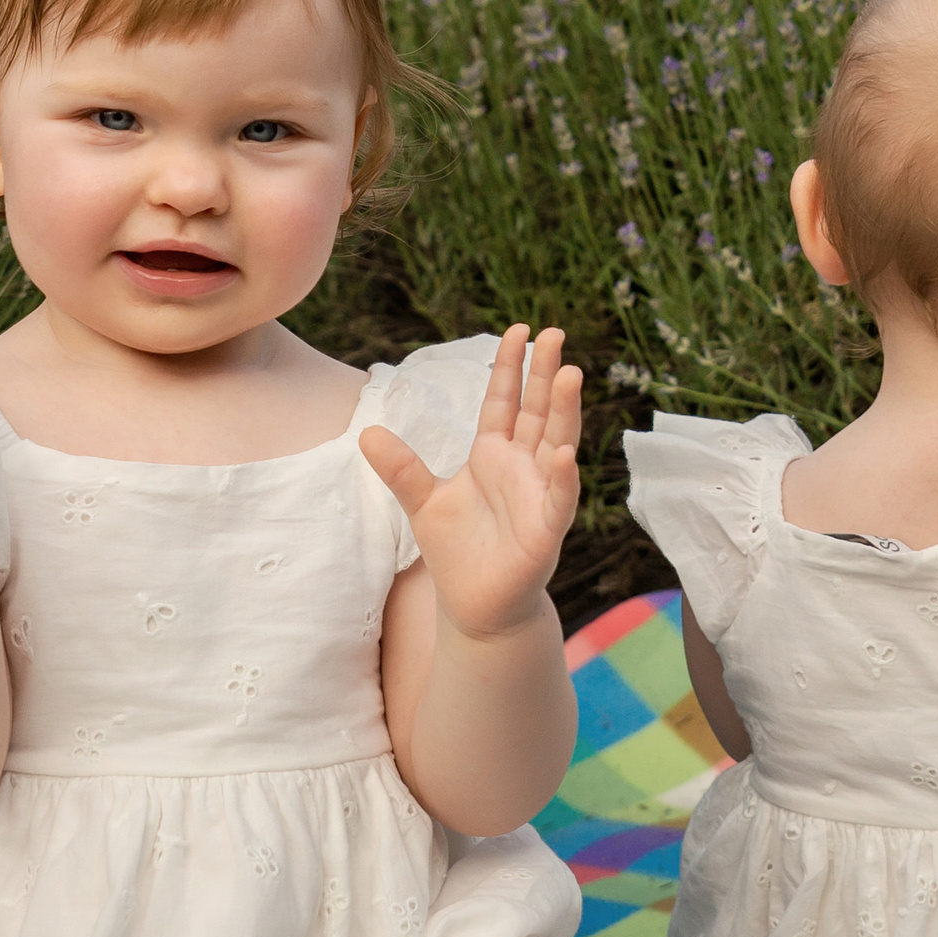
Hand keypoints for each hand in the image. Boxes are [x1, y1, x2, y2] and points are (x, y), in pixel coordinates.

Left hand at [363, 324, 581, 643]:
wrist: (475, 607)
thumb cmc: (457, 552)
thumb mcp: (423, 503)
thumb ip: (402, 469)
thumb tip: (367, 433)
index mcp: (493, 454)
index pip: (504, 401)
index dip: (511, 367)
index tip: (519, 329)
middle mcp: (522, 467)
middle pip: (537, 411)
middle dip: (546, 373)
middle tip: (555, 334)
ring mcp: (539, 496)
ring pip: (556, 444)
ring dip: (564, 411)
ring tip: (570, 375)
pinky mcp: (546, 531)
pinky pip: (558, 499)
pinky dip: (562, 477)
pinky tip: (562, 454)